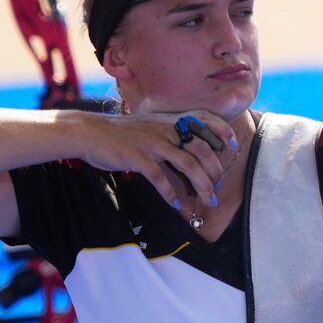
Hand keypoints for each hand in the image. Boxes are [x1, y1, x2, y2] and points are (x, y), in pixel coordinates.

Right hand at [77, 110, 238, 208]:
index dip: (221, 131)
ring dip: (200, 185)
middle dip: (214, 171)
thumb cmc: (123, 133)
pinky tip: (175, 204)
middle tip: (217, 188)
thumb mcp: (151, 126)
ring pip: (187, 163)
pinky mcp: (138, 157)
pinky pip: (160, 176)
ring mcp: (153, 142)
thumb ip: (171, 134)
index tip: (232, 146)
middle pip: (201, 148)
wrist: (90, 132)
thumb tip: (191, 154)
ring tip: (206, 201)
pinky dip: (170, 192)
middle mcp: (166, 129)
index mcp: (170, 120)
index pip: (204, 119)